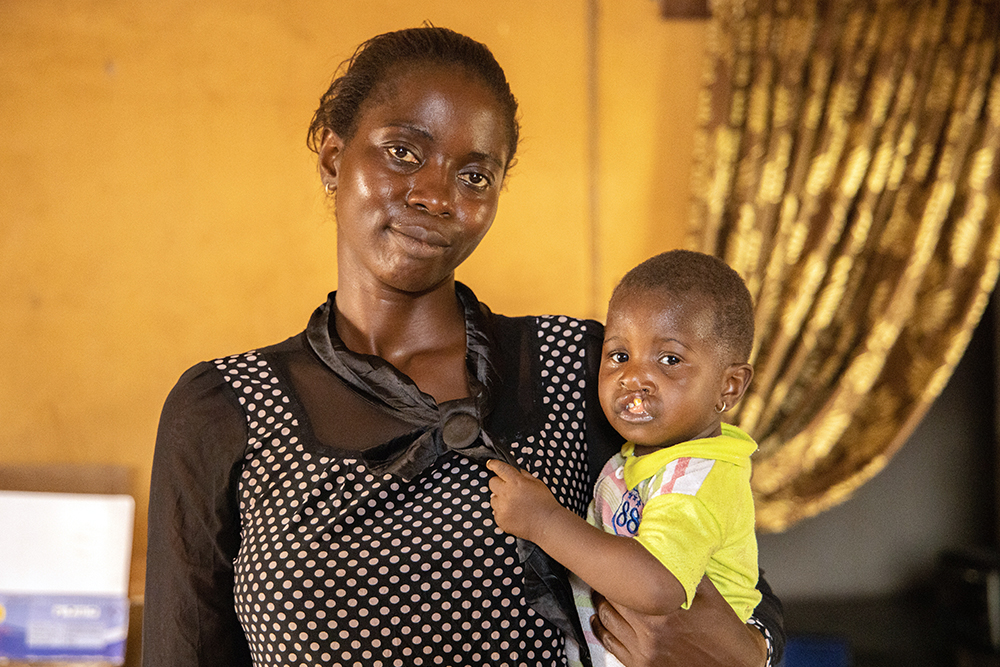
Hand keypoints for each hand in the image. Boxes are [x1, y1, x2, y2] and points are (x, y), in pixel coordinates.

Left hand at [486, 459, 560, 541]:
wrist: (547, 524)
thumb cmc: (545, 504)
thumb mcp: (537, 483)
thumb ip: (523, 475)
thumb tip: (514, 471)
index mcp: (516, 482)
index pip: (500, 468)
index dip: (493, 464)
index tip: (490, 464)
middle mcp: (506, 493)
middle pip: (492, 483)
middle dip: (499, 483)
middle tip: (509, 489)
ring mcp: (502, 507)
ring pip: (493, 498)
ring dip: (500, 499)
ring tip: (514, 504)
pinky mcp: (500, 519)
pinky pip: (496, 512)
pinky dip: (502, 512)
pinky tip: (514, 513)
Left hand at [590, 575, 766, 666]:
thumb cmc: (725, 633)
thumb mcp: (711, 596)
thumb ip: (688, 573)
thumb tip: (673, 548)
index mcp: (664, 612)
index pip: (625, 586)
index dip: (616, 571)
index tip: (614, 560)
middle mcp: (649, 633)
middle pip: (611, 603)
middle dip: (605, 586)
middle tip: (603, 573)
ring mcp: (644, 652)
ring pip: (607, 623)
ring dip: (600, 606)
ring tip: (599, 593)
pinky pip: (611, 646)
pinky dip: (601, 631)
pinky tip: (599, 621)